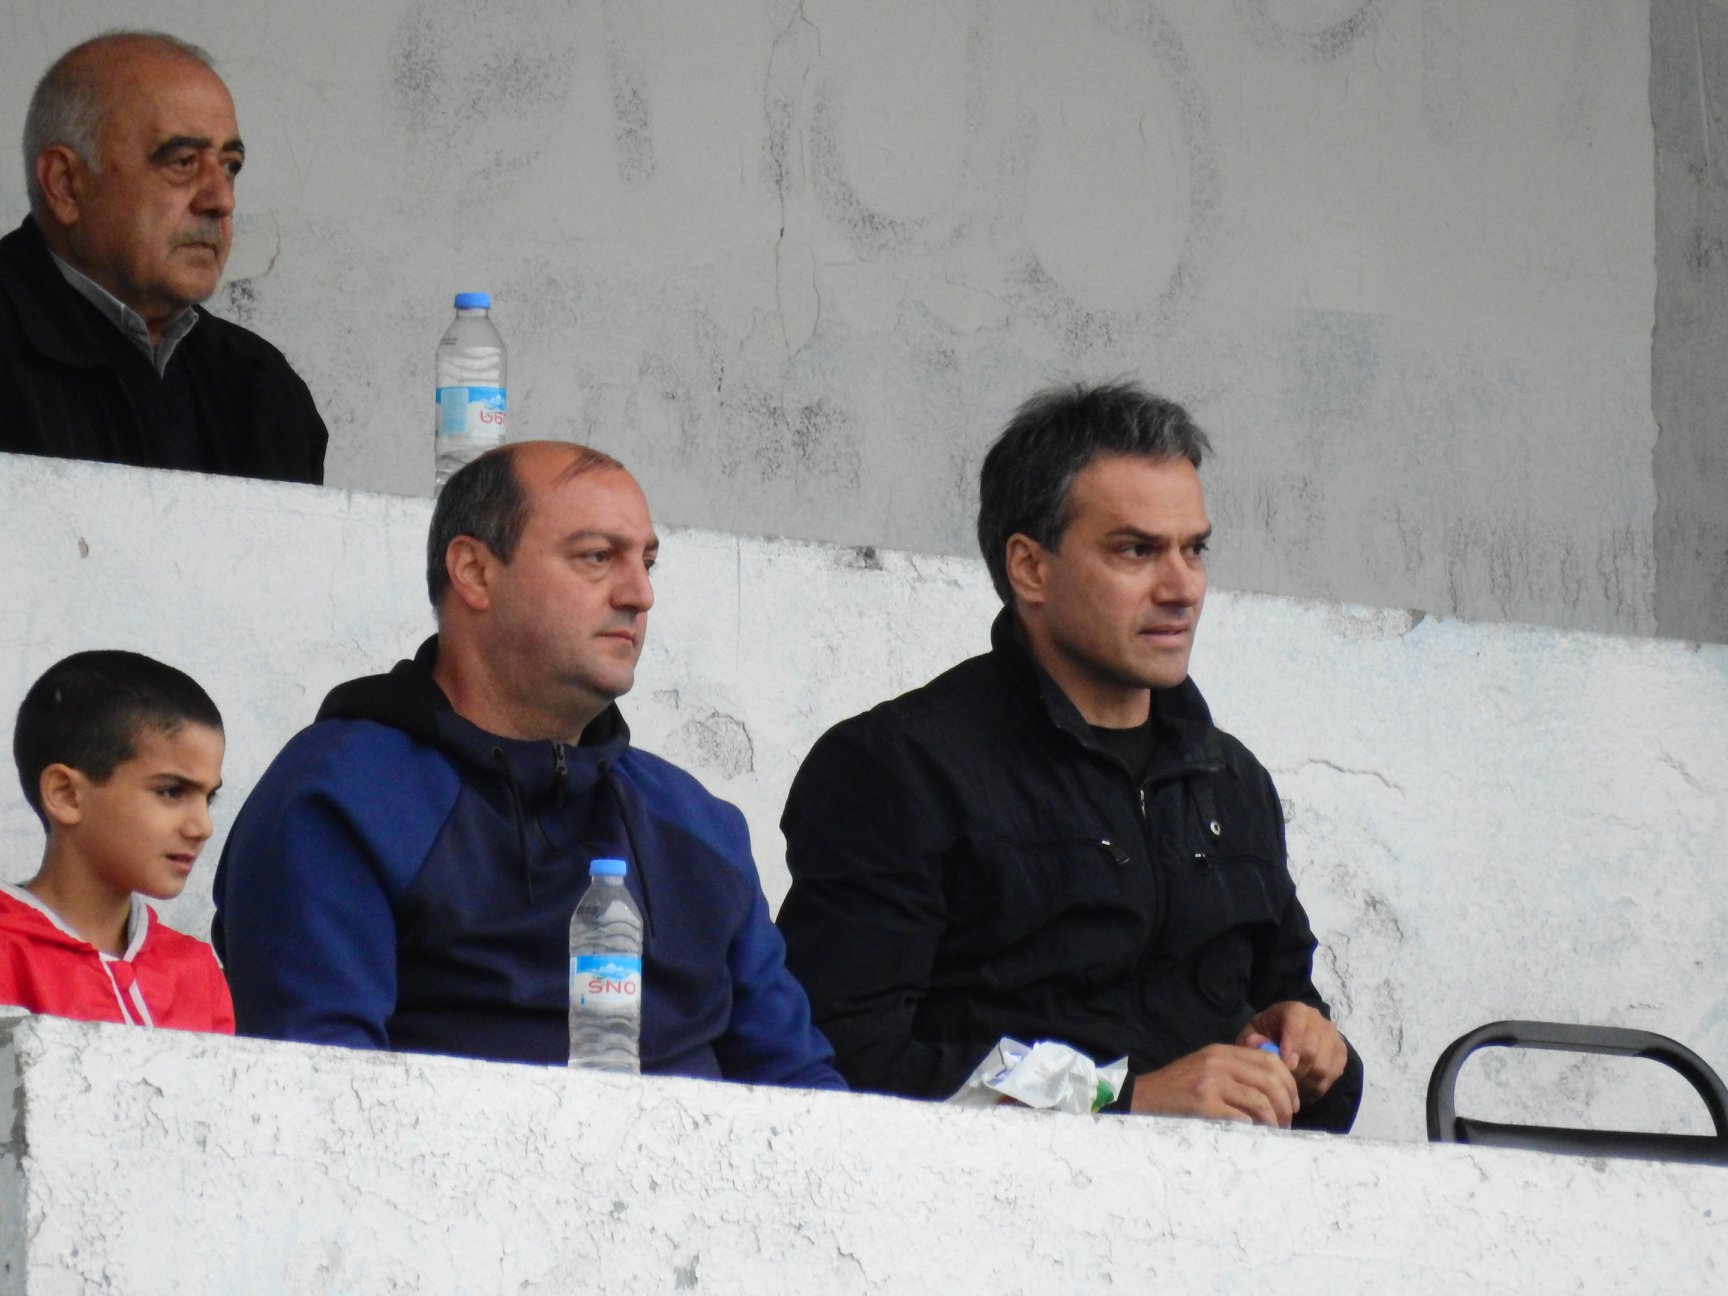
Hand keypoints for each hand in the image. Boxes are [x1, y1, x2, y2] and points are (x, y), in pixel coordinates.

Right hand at [1128, 1042, 1299, 1126]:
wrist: (1143, 1097)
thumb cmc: (1178, 1087)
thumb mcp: (1207, 1066)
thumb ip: (1236, 1068)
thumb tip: (1276, 1082)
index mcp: (1222, 1051)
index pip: (1270, 1060)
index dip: (1289, 1083)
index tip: (1294, 1103)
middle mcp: (1218, 1062)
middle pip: (1270, 1080)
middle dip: (1286, 1105)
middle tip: (1287, 1122)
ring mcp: (1210, 1083)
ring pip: (1260, 1101)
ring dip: (1273, 1121)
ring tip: (1272, 1132)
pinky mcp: (1203, 1104)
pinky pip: (1241, 1117)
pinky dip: (1253, 1128)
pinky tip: (1252, 1135)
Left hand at [1237, 1001, 1346, 1101]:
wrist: (1285, 1036)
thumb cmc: (1266, 1035)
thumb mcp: (1252, 1034)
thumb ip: (1251, 1040)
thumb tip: (1258, 1044)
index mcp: (1294, 1010)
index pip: (1298, 1024)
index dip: (1293, 1046)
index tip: (1286, 1065)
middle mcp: (1317, 1020)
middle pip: (1312, 1051)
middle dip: (1296, 1071)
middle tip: (1282, 1083)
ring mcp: (1332, 1036)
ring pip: (1323, 1067)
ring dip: (1305, 1082)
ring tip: (1290, 1088)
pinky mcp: (1341, 1053)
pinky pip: (1332, 1076)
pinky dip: (1317, 1087)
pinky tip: (1303, 1089)